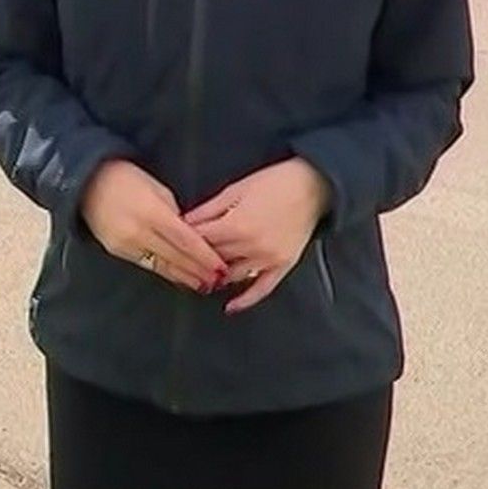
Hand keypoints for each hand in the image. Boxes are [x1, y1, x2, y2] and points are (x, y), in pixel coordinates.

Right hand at [80, 160, 227, 293]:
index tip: (221, 266)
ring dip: (184, 277)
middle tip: (219, 281)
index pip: (185, 240)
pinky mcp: (117, 251)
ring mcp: (126, 245)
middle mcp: (138, 232)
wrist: (87, 182)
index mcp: (151, 212)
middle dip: (199, 270)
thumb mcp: (156, 187)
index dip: (205, 256)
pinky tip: (179, 278)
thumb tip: (190, 232)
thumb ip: (174, 212)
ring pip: (162, 266)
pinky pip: (147, 265)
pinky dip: (166, 272)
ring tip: (203, 285)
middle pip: (176, 257)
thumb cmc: (126, 177)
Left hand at [183, 158, 330, 313]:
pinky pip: (263, 289)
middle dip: (198, 258)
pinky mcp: (283, 265)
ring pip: (232, 275)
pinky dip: (246, 300)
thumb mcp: (236, 188)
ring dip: (216, 276)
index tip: (174, 242)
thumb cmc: (275, 181)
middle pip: (214, 259)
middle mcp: (251, 246)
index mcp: (237, 225)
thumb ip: (209, 208)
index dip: (186, 240)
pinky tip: (230, 306)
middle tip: (183, 260)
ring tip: (201, 277)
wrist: (313, 184)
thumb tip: (185, 221)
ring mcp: (268, 258)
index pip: (201, 240)